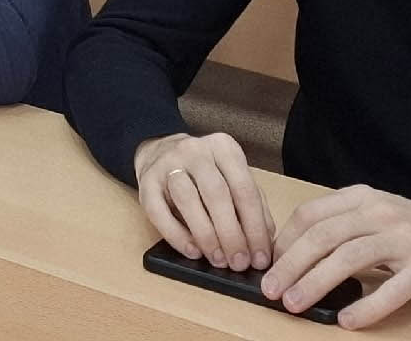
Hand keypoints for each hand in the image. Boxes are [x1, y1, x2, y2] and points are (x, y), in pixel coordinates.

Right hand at [134, 132, 273, 273]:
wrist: (159, 150)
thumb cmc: (204, 172)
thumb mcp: (232, 178)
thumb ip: (251, 204)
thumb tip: (265, 243)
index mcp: (223, 148)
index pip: (244, 189)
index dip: (255, 227)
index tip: (260, 257)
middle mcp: (195, 150)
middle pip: (217, 194)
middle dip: (231, 234)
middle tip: (239, 263)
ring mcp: (167, 164)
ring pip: (187, 199)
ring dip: (206, 235)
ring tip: (218, 260)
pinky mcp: (146, 182)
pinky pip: (159, 211)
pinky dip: (177, 235)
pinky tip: (192, 251)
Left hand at [260, 185, 410, 326]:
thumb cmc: (410, 229)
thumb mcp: (373, 214)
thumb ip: (339, 225)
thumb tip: (291, 253)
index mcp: (361, 198)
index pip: (312, 214)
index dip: (285, 241)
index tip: (268, 265)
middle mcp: (379, 213)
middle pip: (325, 236)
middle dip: (292, 264)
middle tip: (272, 290)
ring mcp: (403, 239)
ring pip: (350, 258)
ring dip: (317, 282)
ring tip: (295, 304)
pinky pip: (391, 289)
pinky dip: (366, 306)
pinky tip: (347, 321)